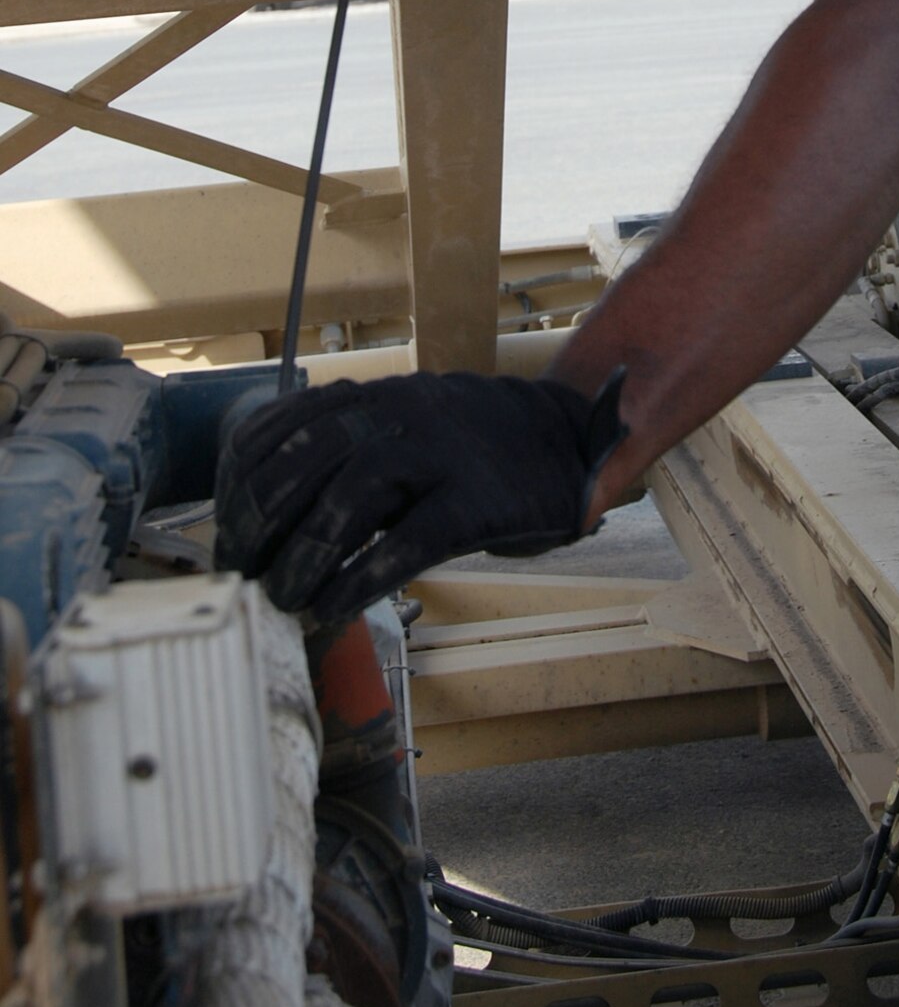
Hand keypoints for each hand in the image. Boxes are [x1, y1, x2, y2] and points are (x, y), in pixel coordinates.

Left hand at [213, 369, 627, 621]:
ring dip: (303, 555)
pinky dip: (362, 578)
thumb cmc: (465, 452)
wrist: (565, 441)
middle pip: (303, 460)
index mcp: (370, 397)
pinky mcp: (476, 501)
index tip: (225, 534)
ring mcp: (439, 454)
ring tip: (284, 599)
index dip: (238, 485)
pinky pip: (409, 541)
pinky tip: (336, 609)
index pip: (279, 428)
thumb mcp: (397, 432)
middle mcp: (397, 414)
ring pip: (350, 497)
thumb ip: (339, 458)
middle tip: (241, 576)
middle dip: (257, 523)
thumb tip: (261, 517)